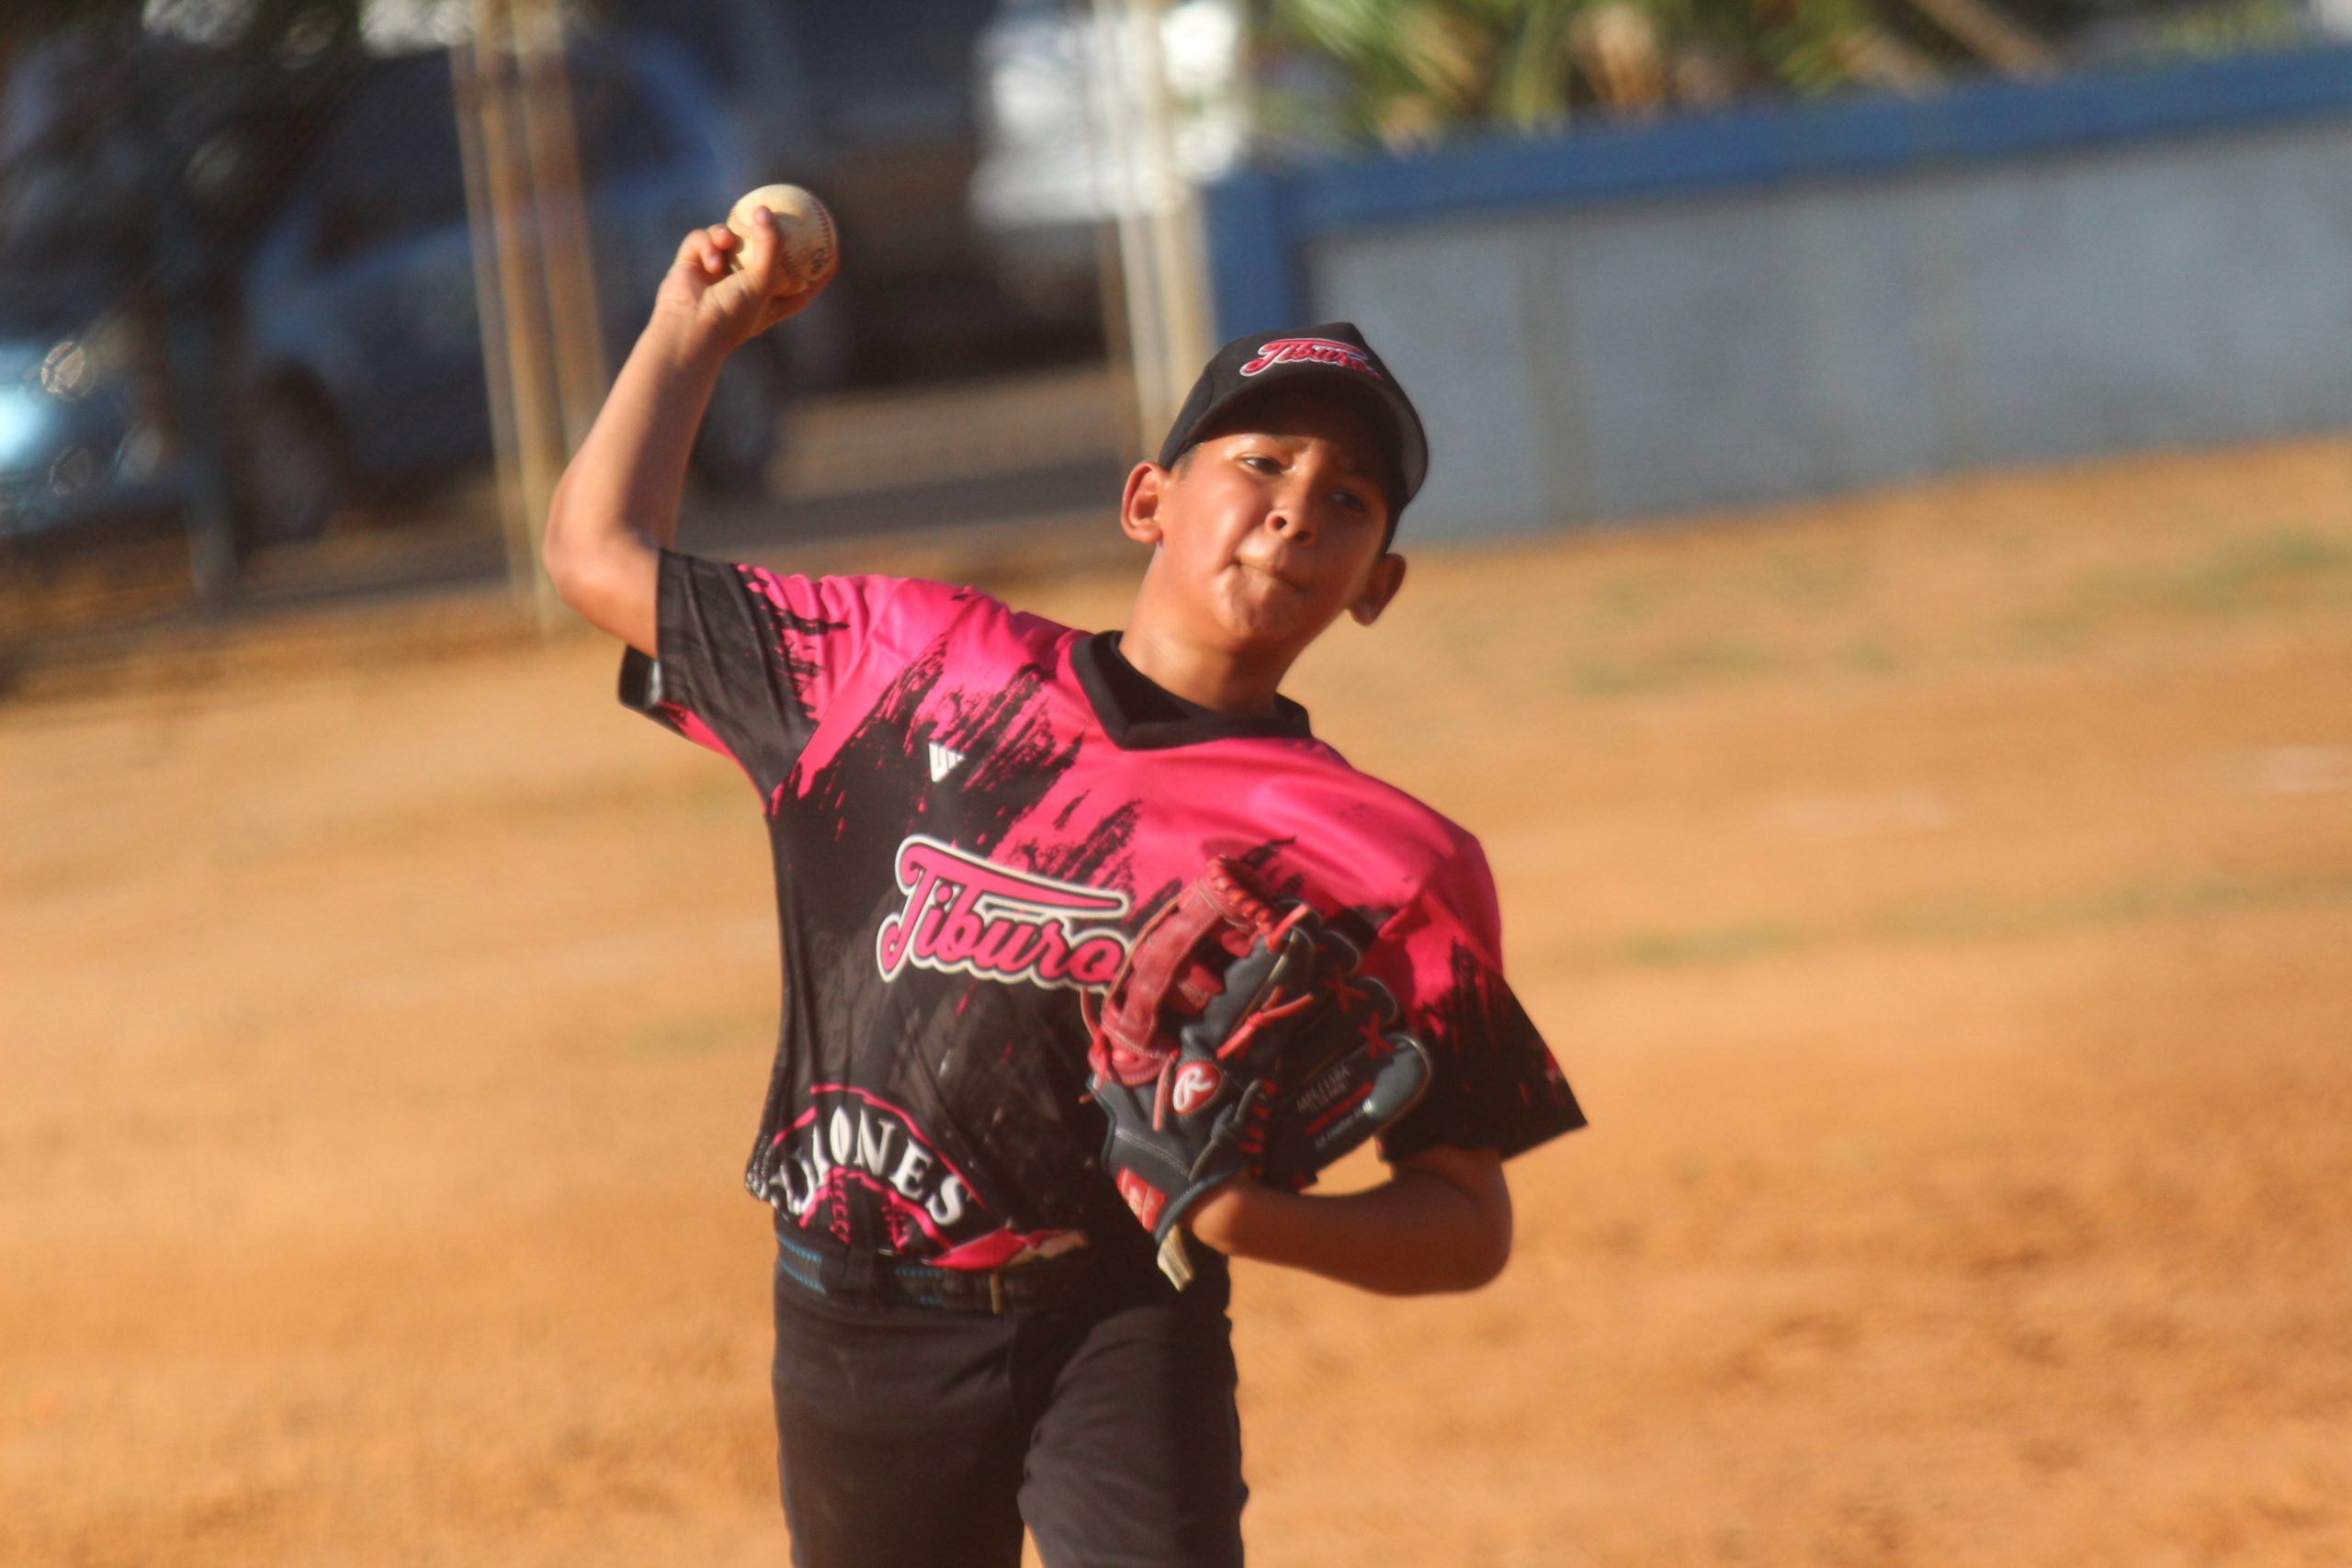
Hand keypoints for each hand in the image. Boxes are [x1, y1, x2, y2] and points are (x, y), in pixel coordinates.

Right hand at [652, 208, 818, 353]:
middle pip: (764, 256)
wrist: (688, 328)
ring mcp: (717, 274)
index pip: (801, 287)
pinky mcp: (692, 263)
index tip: (833, 252)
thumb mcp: (763, 280)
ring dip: (727, 236)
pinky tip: (710, 260)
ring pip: (729, 238)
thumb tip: (766, 209)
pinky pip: (703, 240)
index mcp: (768, 304)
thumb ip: (771, 244)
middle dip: (770, 235)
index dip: (818, 272)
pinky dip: (707, 246)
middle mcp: (743, 288)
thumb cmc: (732, 313)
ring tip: (727, 241)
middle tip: (782, 213)